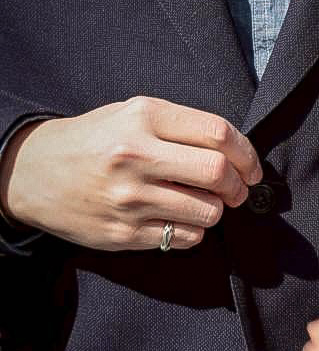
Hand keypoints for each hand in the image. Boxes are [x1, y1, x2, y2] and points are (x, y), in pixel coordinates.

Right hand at [0, 96, 262, 251]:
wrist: (34, 172)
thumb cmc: (95, 140)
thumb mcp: (133, 114)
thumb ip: (182, 127)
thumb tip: (237, 152)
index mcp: (144, 118)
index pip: (218, 134)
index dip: (247, 153)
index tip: (251, 167)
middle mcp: (136, 155)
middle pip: (219, 174)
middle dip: (240, 186)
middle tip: (239, 190)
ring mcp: (129, 198)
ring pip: (208, 211)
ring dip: (217, 210)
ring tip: (204, 202)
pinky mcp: (124, 232)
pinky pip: (185, 237)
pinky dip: (194, 230)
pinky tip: (180, 218)